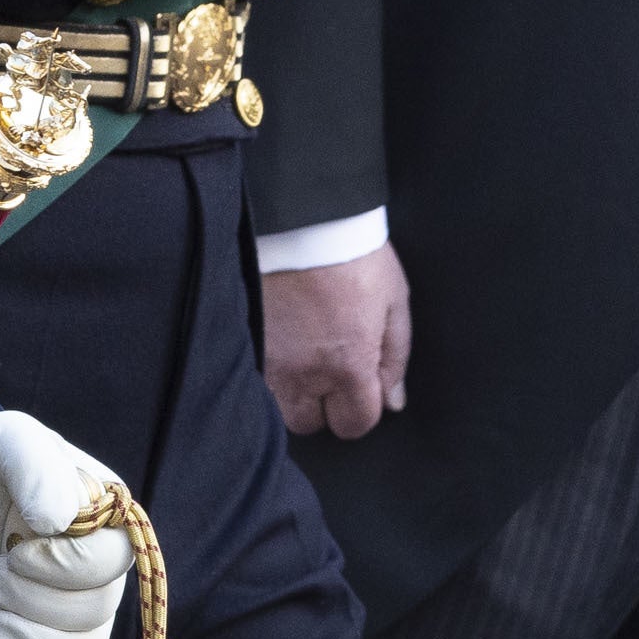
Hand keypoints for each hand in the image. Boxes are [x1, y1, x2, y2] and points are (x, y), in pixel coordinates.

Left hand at [0, 413, 132, 638]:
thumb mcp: (4, 441)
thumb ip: (36, 466)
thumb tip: (62, 519)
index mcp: (104, 512)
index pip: (115, 556)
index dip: (67, 565)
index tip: (17, 550)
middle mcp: (101, 562)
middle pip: (100, 605)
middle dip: (36, 598)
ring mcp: (78, 603)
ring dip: (29, 633)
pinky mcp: (49, 635)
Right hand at [261, 240, 409, 437]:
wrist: (299, 214)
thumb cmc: (350, 250)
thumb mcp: (394, 299)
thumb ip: (395, 357)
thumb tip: (393, 401)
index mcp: (347, 365)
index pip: (355, 424)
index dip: (362, 407)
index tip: (361, 382)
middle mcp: (303, 372)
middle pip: (311, 423)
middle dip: (322, 403)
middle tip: (329, 365)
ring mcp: (267, 359)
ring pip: (277, 405)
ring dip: (292, 388)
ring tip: (302, 350)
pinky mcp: (242, 339)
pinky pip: (255, 376)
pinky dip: (269, 367)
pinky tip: (280, 338)